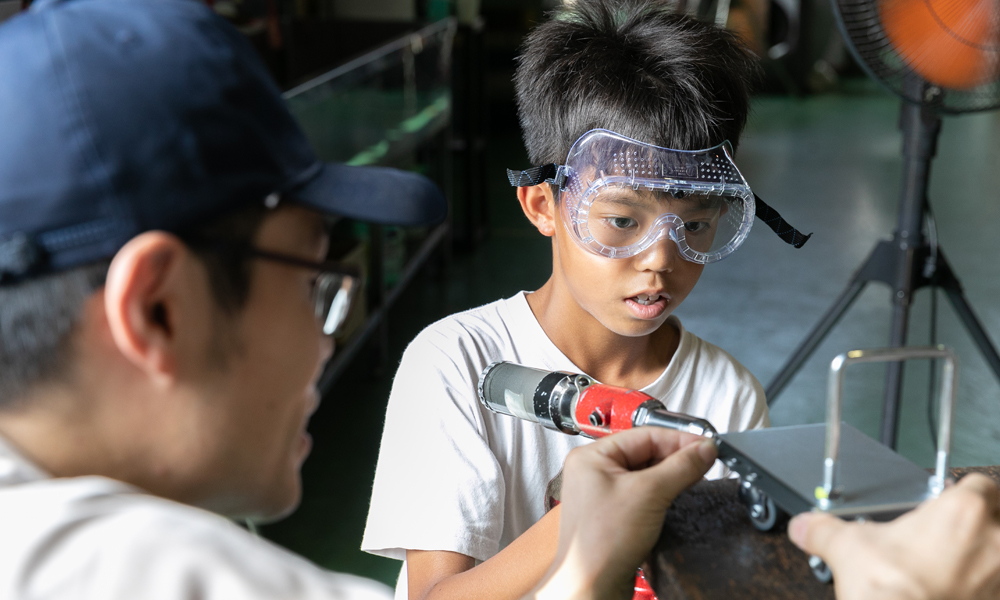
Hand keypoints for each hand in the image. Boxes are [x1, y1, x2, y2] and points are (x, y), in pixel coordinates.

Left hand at [531, 427, 716, 599]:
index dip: (678, 439)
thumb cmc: (600, 544)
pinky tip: (677, 496)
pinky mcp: (613, 514)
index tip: (705, 445)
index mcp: (592, 456)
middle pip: (645, 452)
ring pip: (646, 473)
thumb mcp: (649, 494)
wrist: (592, 586)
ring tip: (694, 477)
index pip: (644, 435)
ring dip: (671, 475)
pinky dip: (662, 493)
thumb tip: (703, 449)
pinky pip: (643, 493)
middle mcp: (594, 471)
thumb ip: (680, 467)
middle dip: (676, 458)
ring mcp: (602, 493)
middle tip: (704, 462)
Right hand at [789, 473, 999, 599]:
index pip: (981, 484)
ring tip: (948, 565)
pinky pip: (993, 587)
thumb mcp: (846, 548)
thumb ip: (823, 530)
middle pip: (999, 517)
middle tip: (951, 530)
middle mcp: (992, 543)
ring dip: (981, 558)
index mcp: (963, 512)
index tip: (945, 498)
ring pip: (999, 556)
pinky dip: (978, 588)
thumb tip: (805, 527)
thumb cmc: (893, 590)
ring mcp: (999, 578)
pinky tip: (952, 591)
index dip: (962, 489)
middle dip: (980, 521)